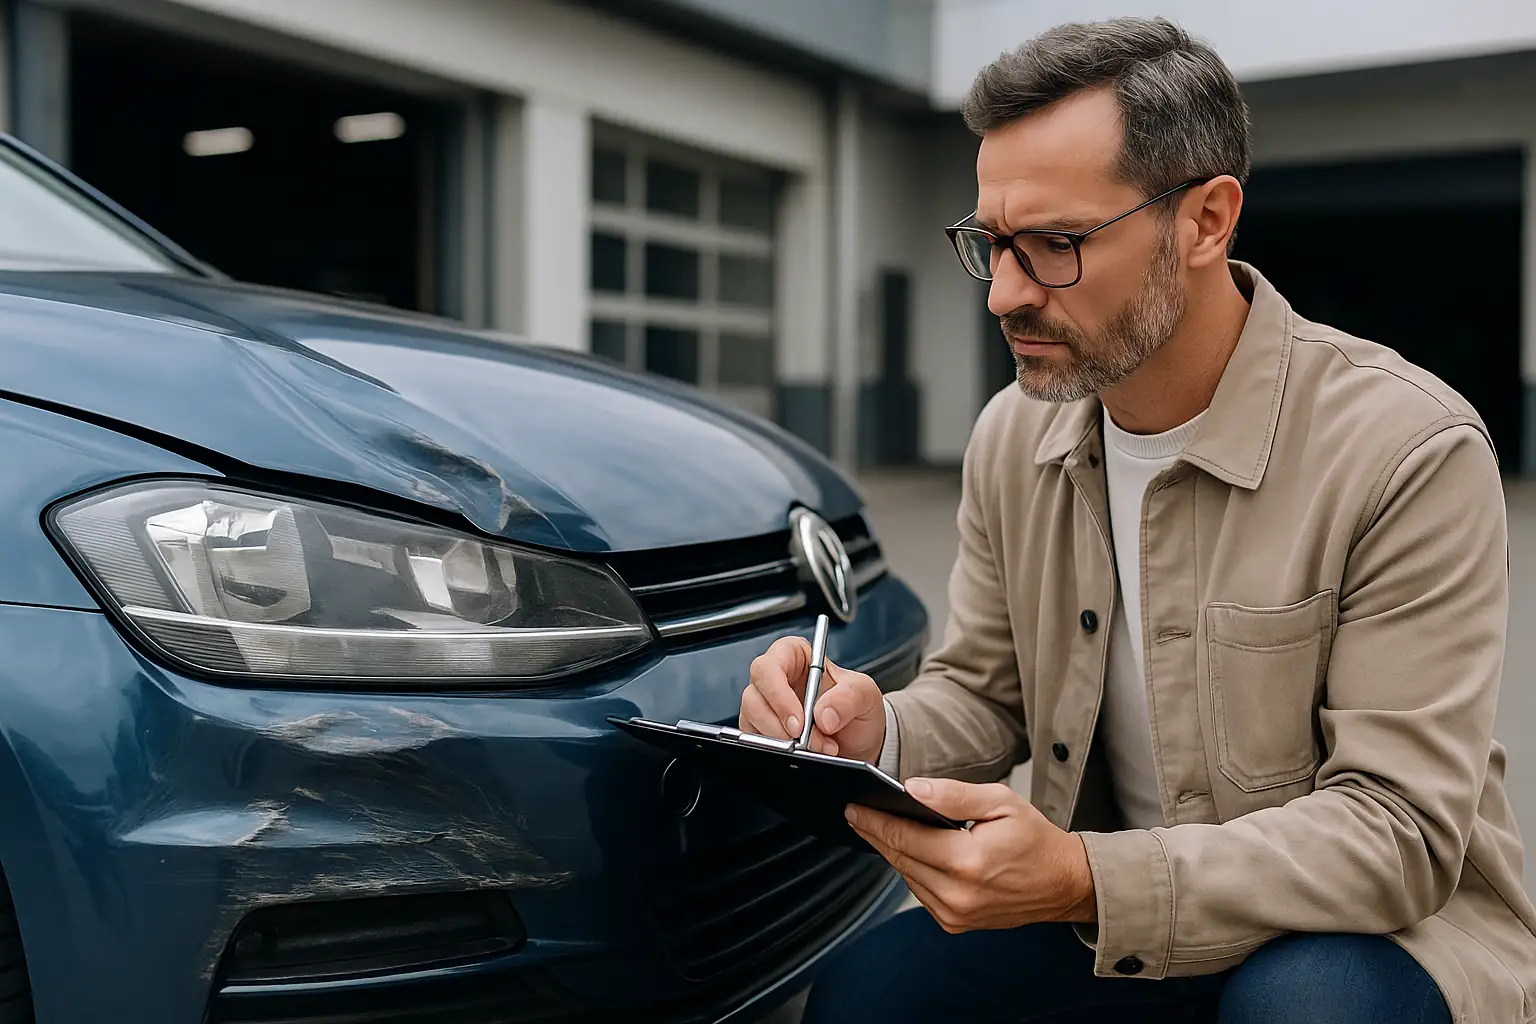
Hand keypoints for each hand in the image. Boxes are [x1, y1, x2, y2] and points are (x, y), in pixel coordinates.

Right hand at [738, 634, 886, 763]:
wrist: (858, 744)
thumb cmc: (856, 709)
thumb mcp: (865, 695)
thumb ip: (848, 698)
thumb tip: (823, 715)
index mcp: (796, 657)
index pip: (772, 662)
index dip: (778, 689)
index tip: (798, 718)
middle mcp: (776, 678)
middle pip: (755, 692)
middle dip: (779, 722)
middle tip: (804, 740)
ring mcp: (764, 705)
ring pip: (752, 718)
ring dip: (782, 740)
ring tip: (816, 747)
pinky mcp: (759, 730)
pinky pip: (753, 739)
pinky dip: (775, 750)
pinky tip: (800, 754)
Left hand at [845, 777, 1096, 931]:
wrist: (1063, 884)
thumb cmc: (1034, 839)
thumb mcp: (1000, 802)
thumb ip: (953, 795)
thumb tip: (912, 788)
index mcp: (967, 862)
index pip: (905, 838)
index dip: (874, 820)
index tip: (853, 806)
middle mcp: (957, 895)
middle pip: (899, 858)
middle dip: (875, 833)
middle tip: (856, 812)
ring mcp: (955, 914)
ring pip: (906, 876)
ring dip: (892, 852)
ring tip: (877, 826)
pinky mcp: (955, 923)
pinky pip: (920, 891)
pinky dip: (912, 869)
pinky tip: (908, 850)